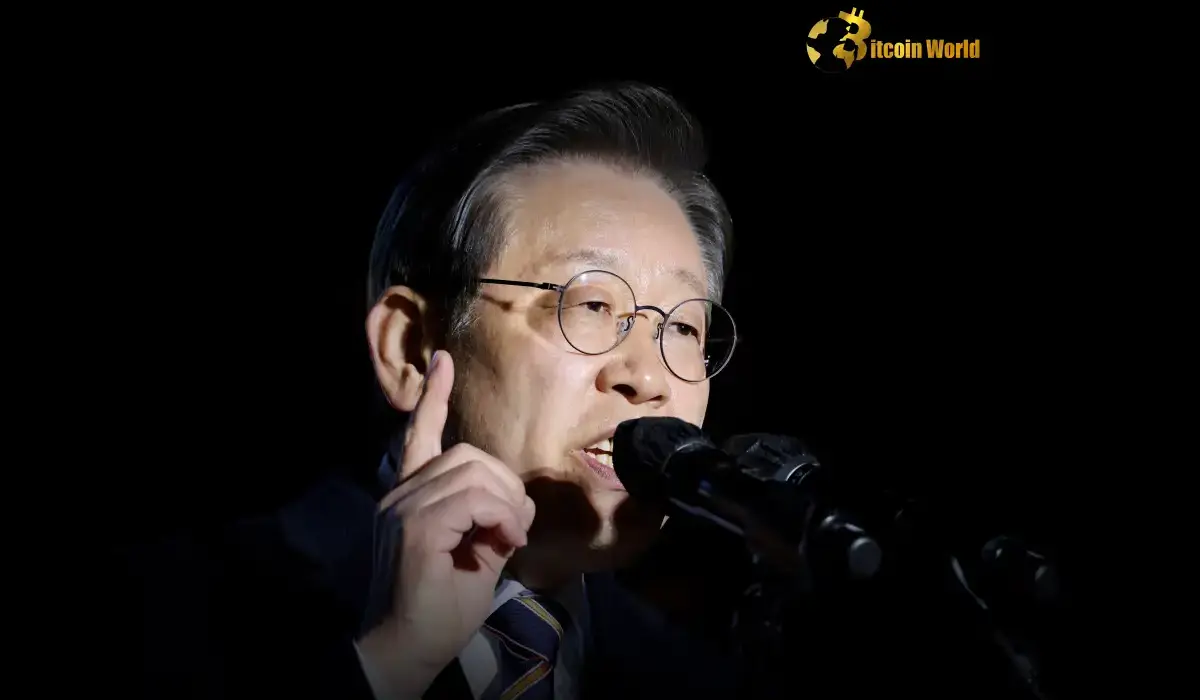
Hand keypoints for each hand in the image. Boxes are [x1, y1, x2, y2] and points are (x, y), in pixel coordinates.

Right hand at [357, 351, 535, 698]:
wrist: (407, 650)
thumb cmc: (440, 610)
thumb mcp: (475, 555)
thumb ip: (489, 518)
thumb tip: (515, 502)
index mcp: (409, 497)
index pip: (419, 436)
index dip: (435, 399)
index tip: (444, 362)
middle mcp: (399, 495)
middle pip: (467, 455)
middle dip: (505, 486)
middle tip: (514, 529)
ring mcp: (403, 508)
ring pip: (474, 473)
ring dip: (506, 505)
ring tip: (508, 539)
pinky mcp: (415, 526)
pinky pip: (473, 498)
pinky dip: (501, 517)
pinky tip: (504, 542)